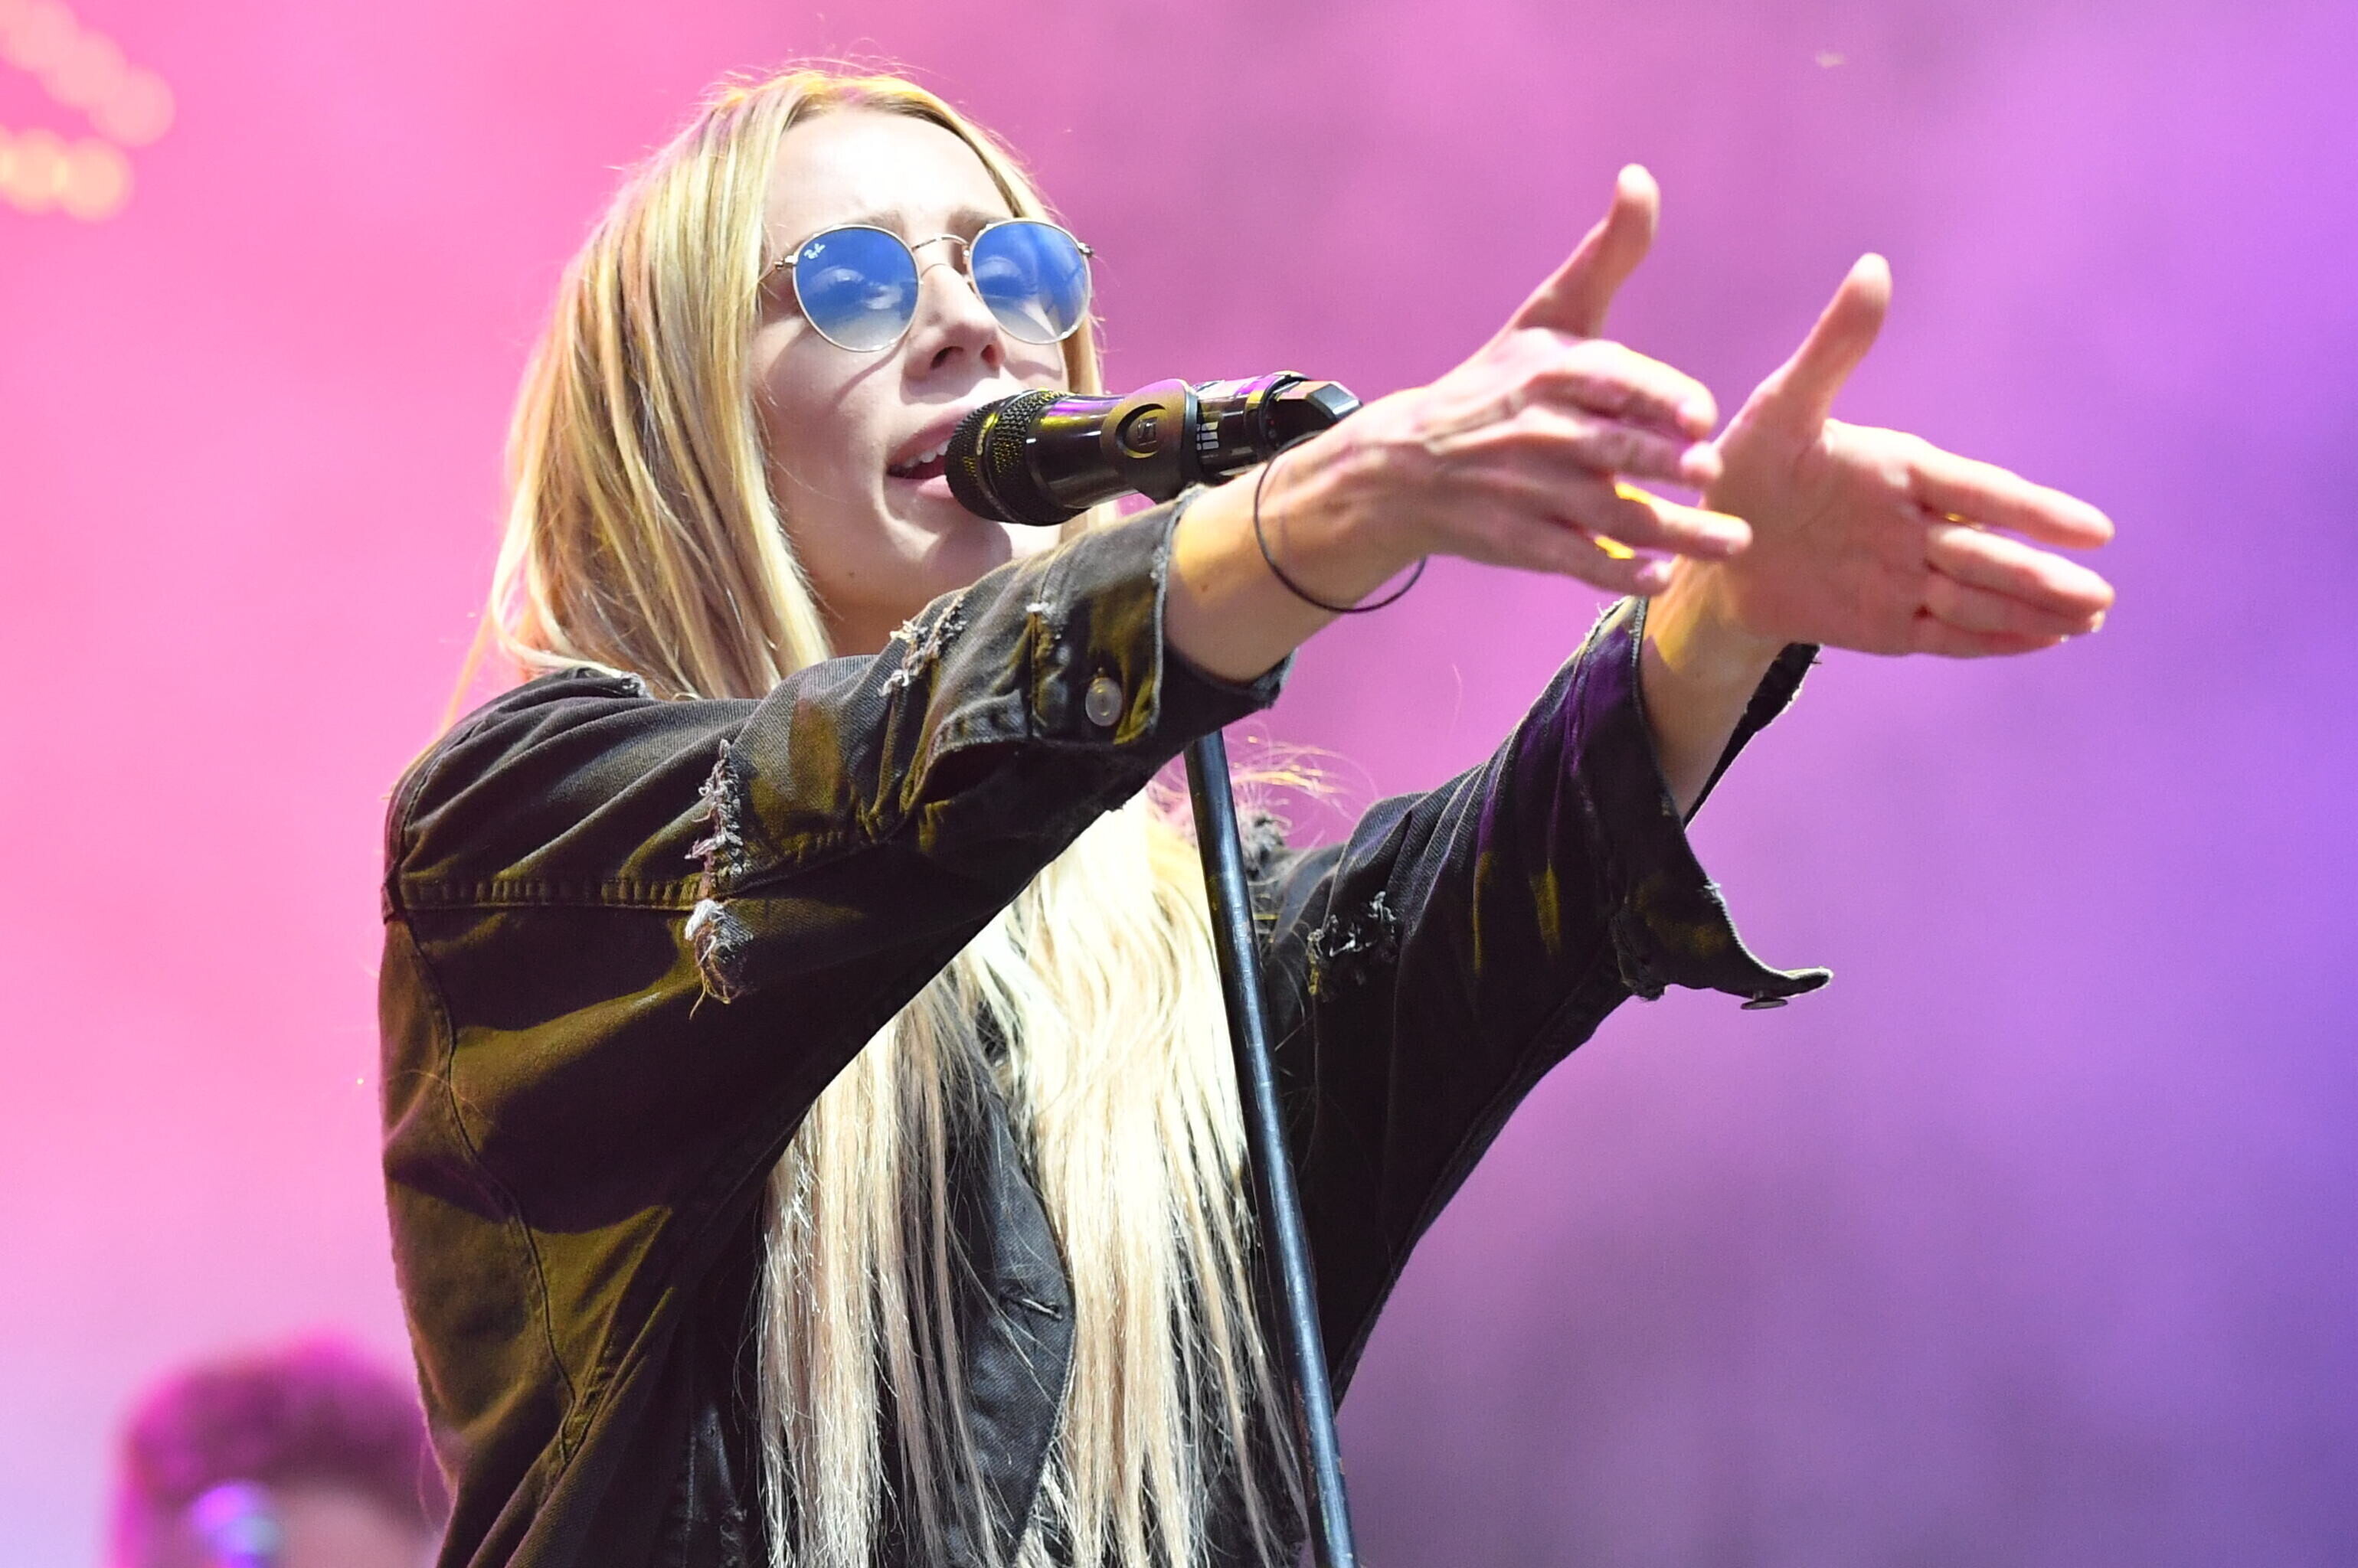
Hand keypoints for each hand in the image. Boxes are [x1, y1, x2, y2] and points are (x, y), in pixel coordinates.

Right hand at [1259, 165, 1751, 604]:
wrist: (1405, 466)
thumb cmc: (1495, 384)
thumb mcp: (1546, 317)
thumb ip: (1606, 256)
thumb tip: (1640, 178)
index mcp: (1550, 371)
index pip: (1610, 381)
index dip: (1658, 399)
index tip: (1700, 417)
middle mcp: (1538, 431)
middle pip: (1612, 449)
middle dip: (1664, 464)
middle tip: (1714, 475)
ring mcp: (1526, 491)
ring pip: (1608, 512)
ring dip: (1671, 531)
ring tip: (1730, 541)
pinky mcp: (1519, 542)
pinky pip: (1575, 560)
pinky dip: (1617, 573)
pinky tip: (1660, 579)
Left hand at [1693, 254, 2114, 656]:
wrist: (1709, 547)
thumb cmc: (1746, 466)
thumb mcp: (1782, 408)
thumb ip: (1834, 350)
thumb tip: (1874, 267)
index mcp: (1903, 471)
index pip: (1980, 492)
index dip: (2034, 512)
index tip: (2093, 529)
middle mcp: (1915, 525)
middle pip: (1989, 553)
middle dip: (2042, 576)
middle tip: (2099, 595)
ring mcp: (1905, 578)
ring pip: (1977, 596)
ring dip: (2032, 608)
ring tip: (2090, 616)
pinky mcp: (1887, 624)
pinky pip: (1946, 635)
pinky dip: (1992, 640)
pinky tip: (2044, 641)